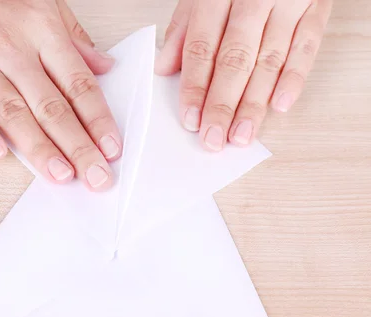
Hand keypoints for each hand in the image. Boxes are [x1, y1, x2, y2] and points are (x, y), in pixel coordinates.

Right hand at [0, 0, 121, 190]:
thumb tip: (104, 66)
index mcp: (40, 29)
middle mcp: (10, 46)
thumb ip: (73, 37)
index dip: (98, 119)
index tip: (112, 150)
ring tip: (59, 174)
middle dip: (77, 145)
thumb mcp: (41, 0)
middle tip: (95, 178)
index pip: (77, 83)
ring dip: (37, 145)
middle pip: (50, 104)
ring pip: (10, 108)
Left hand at [156, 0, 331, 150]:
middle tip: (213, 138)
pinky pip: (307, 47)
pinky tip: (280, 106)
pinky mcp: (316, 8)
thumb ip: (183, 29)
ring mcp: (288, 2)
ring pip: (269, 60)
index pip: (202, 47)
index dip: (195, 87)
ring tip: (241, 135)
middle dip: (222, 104)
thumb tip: (163, 69)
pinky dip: (294, 78)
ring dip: (255, 103)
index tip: (191, 120)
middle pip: (235, 59)